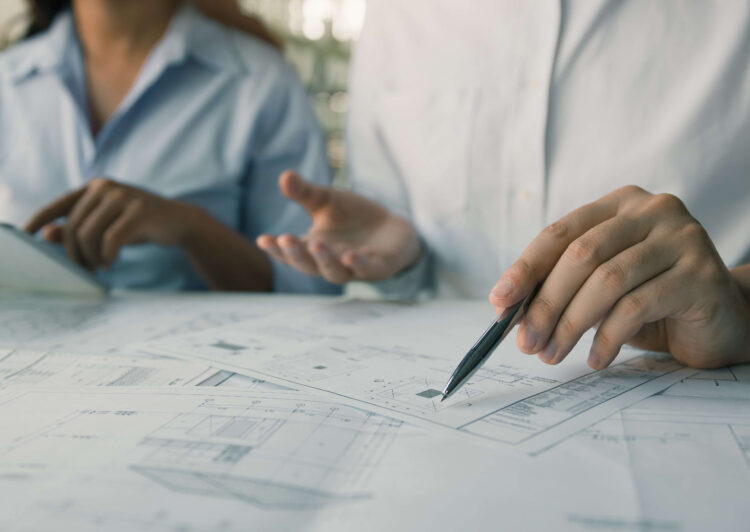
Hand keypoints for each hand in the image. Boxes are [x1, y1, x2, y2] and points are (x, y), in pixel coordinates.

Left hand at [25, 178, 194, 269]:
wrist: (180, 221)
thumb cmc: (139, 224)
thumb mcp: (107, 225)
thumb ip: (78, 228)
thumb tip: (46, 234)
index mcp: (94, 188)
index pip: (57, 205)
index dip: (37, 220)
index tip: (23, 235)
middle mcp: (105, 187)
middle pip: (73, 227)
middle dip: (76, 254)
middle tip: (87, 270)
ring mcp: (123, 197)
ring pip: (88, 234)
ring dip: (92, 257)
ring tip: (102, 266)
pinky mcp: (139, 211)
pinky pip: (111, 239)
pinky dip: (108, 255)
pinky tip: (113, 262)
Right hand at [256, 171, 421, 282]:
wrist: (392, 229)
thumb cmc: (353, 218)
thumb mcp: (327, 201)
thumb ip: (305, 193)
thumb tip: (285, 176)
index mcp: (313, 249)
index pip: (290, 254)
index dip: (276, 249)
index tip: (263, 239)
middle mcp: (330, 262)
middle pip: (309, 266)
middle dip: (296, 254)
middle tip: (285, 240)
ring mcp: (354, 268)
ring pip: (335, 272)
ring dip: (325, 260)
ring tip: (317, 245)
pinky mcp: (379, 267)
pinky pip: (367, 270)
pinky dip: (358, 264)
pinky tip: (350, 256)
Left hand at [489, 185, 749, 369]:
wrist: (722, 318)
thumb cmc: (652, 300)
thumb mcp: (601, 287)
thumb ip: (560, 286)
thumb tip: (506, 307)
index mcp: (619, 206)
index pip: (561, 233)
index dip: (525, 268)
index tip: (500, 301)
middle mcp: (652, 211)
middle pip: (581, 256)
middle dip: (545, 303)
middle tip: (526, 342)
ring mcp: (681, 238)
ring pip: (607, 281)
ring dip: (571, 324)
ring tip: (552, 354)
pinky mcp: (701, 274)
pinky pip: (638, 306)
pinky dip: (607, 338)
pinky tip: (595, 358)